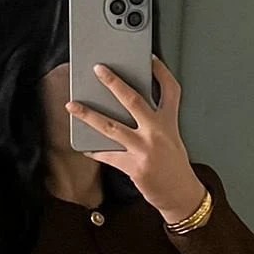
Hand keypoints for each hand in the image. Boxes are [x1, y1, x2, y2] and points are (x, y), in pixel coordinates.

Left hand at [64, 54, 205, 221]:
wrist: (180, 194)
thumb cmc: (175, 166)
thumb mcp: (172, 137)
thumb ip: (155, 121)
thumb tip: (128, 108)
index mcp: (169, 123)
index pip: (169, 90)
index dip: (160, 72)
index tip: (150, 58)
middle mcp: (157, 132)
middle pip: (133, 100)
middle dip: (113, 82)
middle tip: (98, 69)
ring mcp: (144, 149)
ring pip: (111, 127)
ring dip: (88, 115)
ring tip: (72, 106)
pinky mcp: (134, 167)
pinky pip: (108, 155)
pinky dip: (95, 151)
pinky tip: (85, 147)